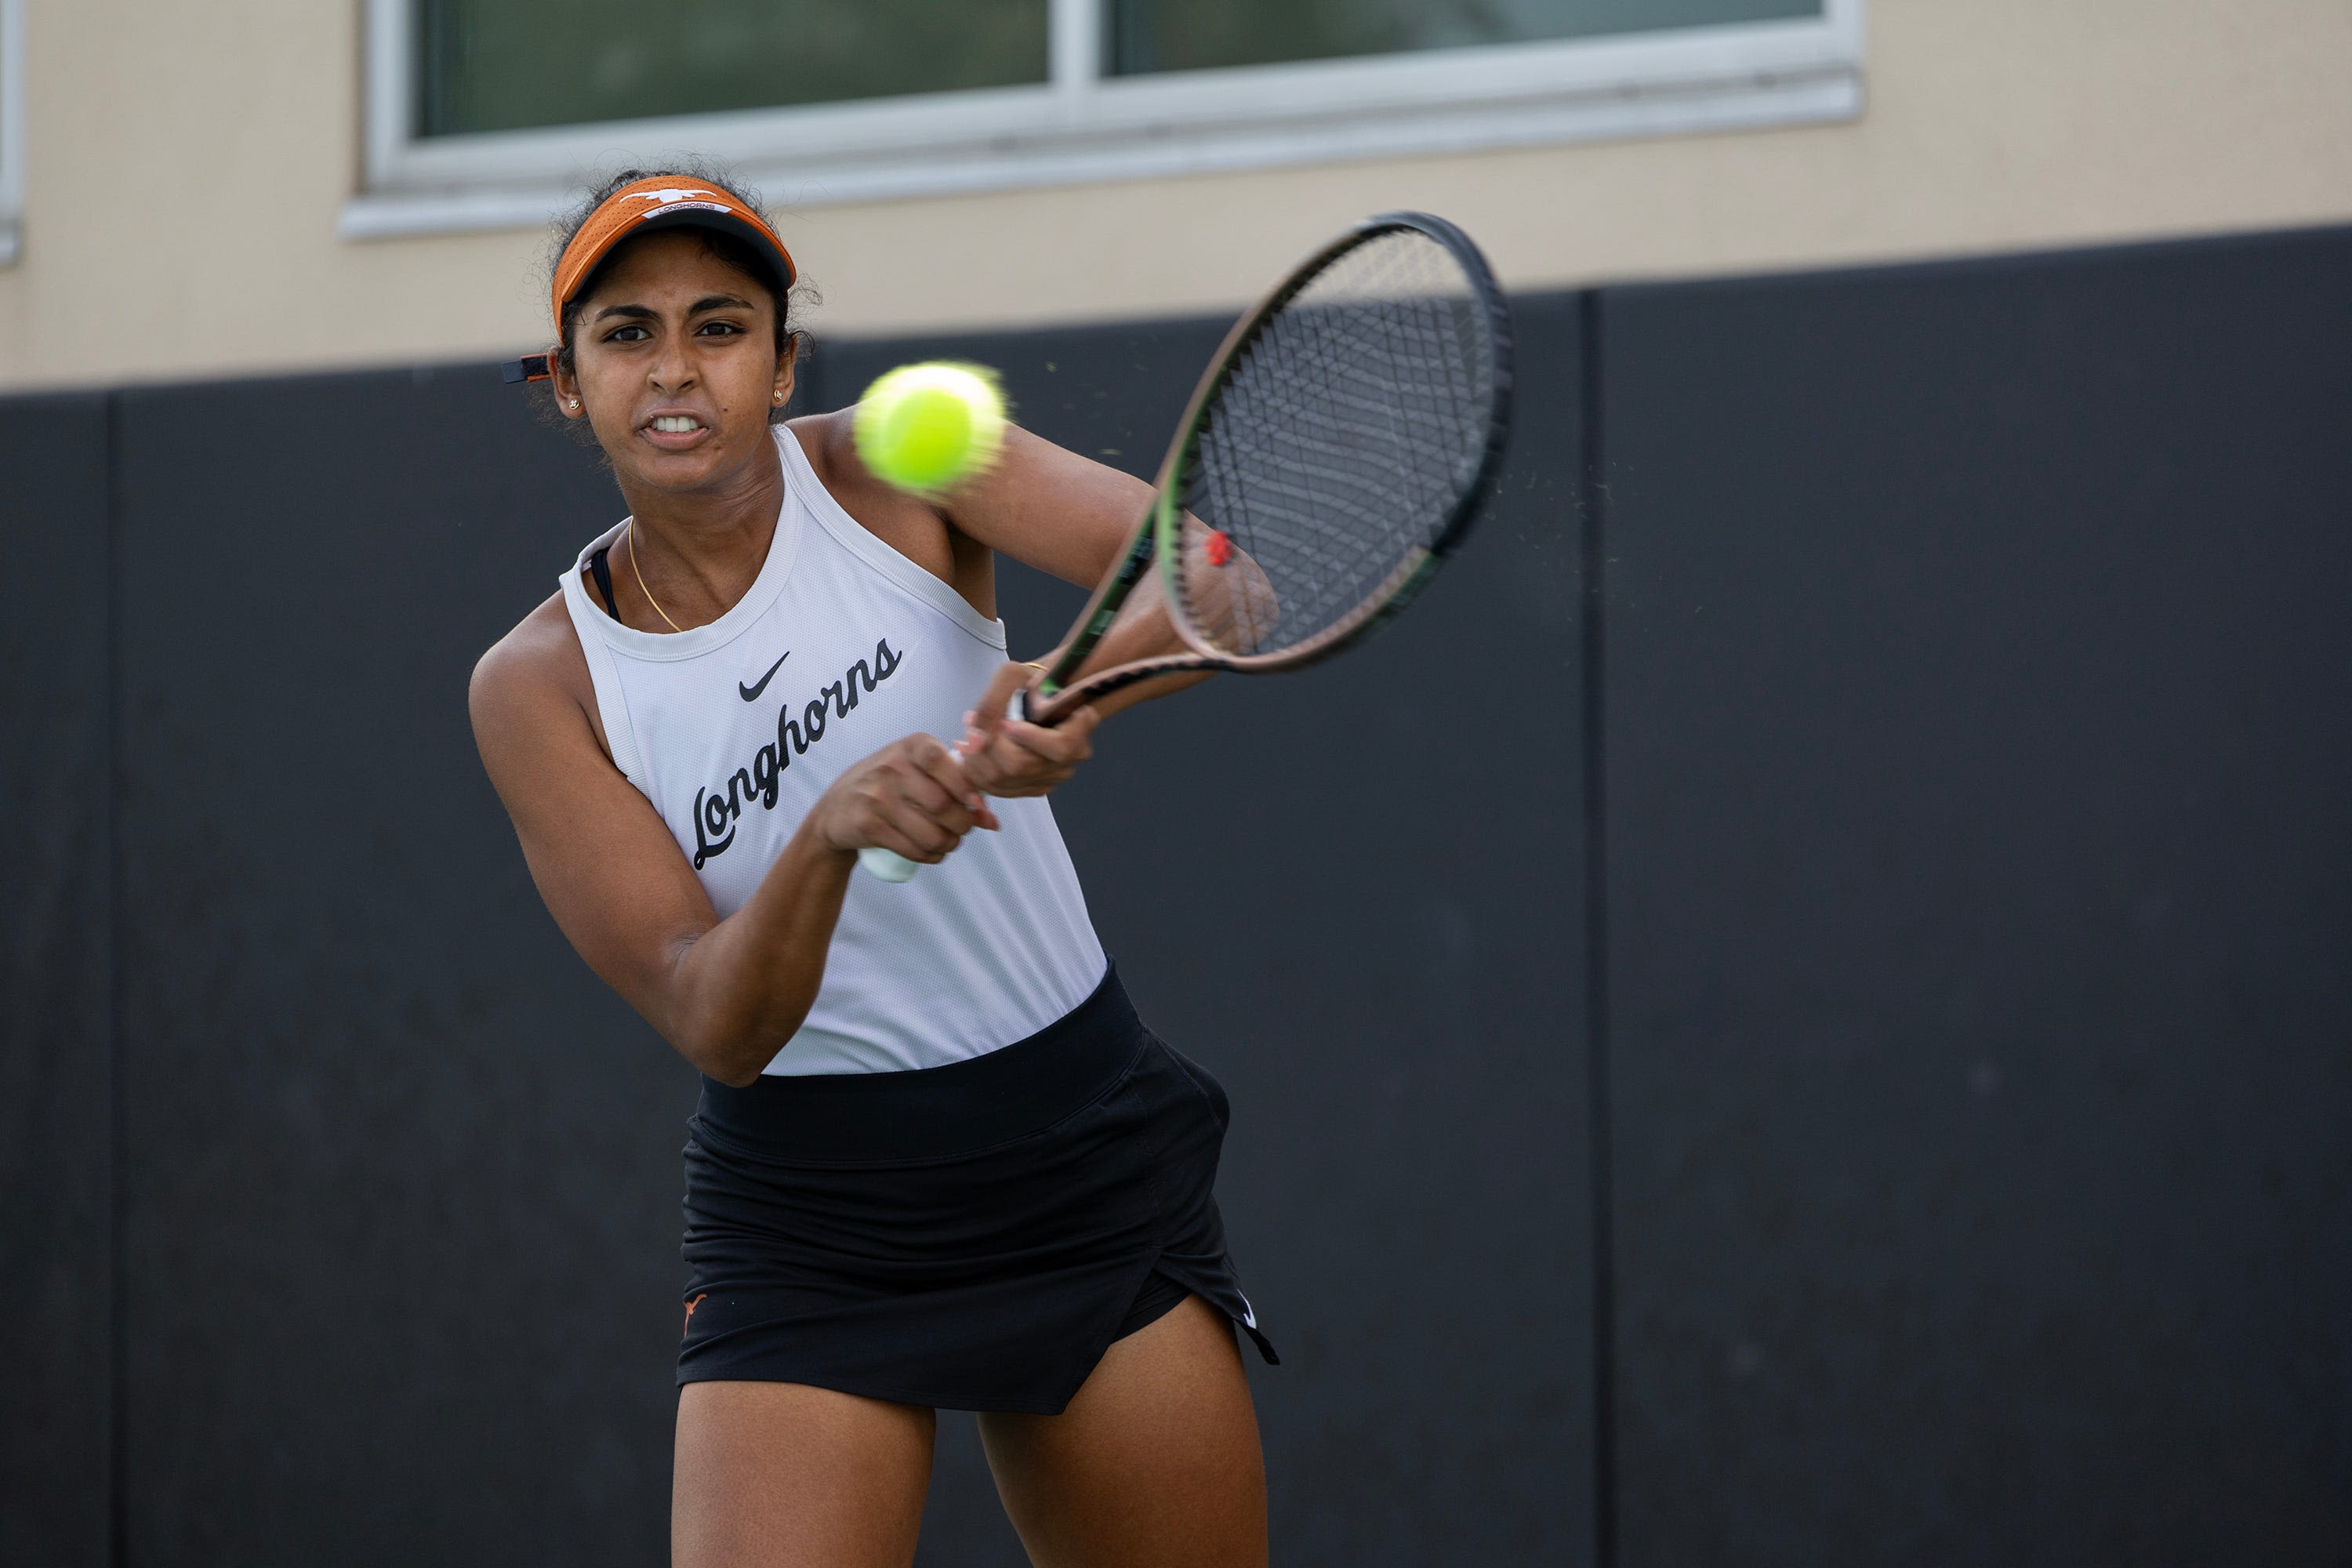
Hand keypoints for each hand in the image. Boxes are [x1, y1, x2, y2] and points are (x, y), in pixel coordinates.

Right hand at [814, 734, 999, 863]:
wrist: (836, 809)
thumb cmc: (888, 786)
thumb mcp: (918, 774)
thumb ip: (957, 788)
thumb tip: (993, 821)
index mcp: (911, 747)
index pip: (947, 762)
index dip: (968, 788)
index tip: (976, 805)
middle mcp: (892, 766)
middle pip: (944, 805)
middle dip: (962, 825)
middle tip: (962, 830)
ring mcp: (877, 796)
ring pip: (931, 832)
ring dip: (948, 845)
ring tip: (948, 843)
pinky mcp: (868, 825)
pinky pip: (913, 849)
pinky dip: (930, 856)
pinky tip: (931, 852)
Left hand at [955, 661, 1100, 797]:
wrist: (1039, 702)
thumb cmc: (1030, 686)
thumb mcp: (1015, 674)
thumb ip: (998, 694)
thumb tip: (978, 728)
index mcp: (1078, 732)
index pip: (1061, 746)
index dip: (1030, 737)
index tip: (1007, 723)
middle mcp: (1066, 762)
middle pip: (1021, 766)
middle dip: (988, 745)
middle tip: (972, 724)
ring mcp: (1047, 779)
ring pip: (1003, 780)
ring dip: (976, 756)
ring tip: (969, 732)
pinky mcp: (1029, 788)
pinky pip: (996, 789)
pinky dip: (976, 769)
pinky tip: (971, 750)